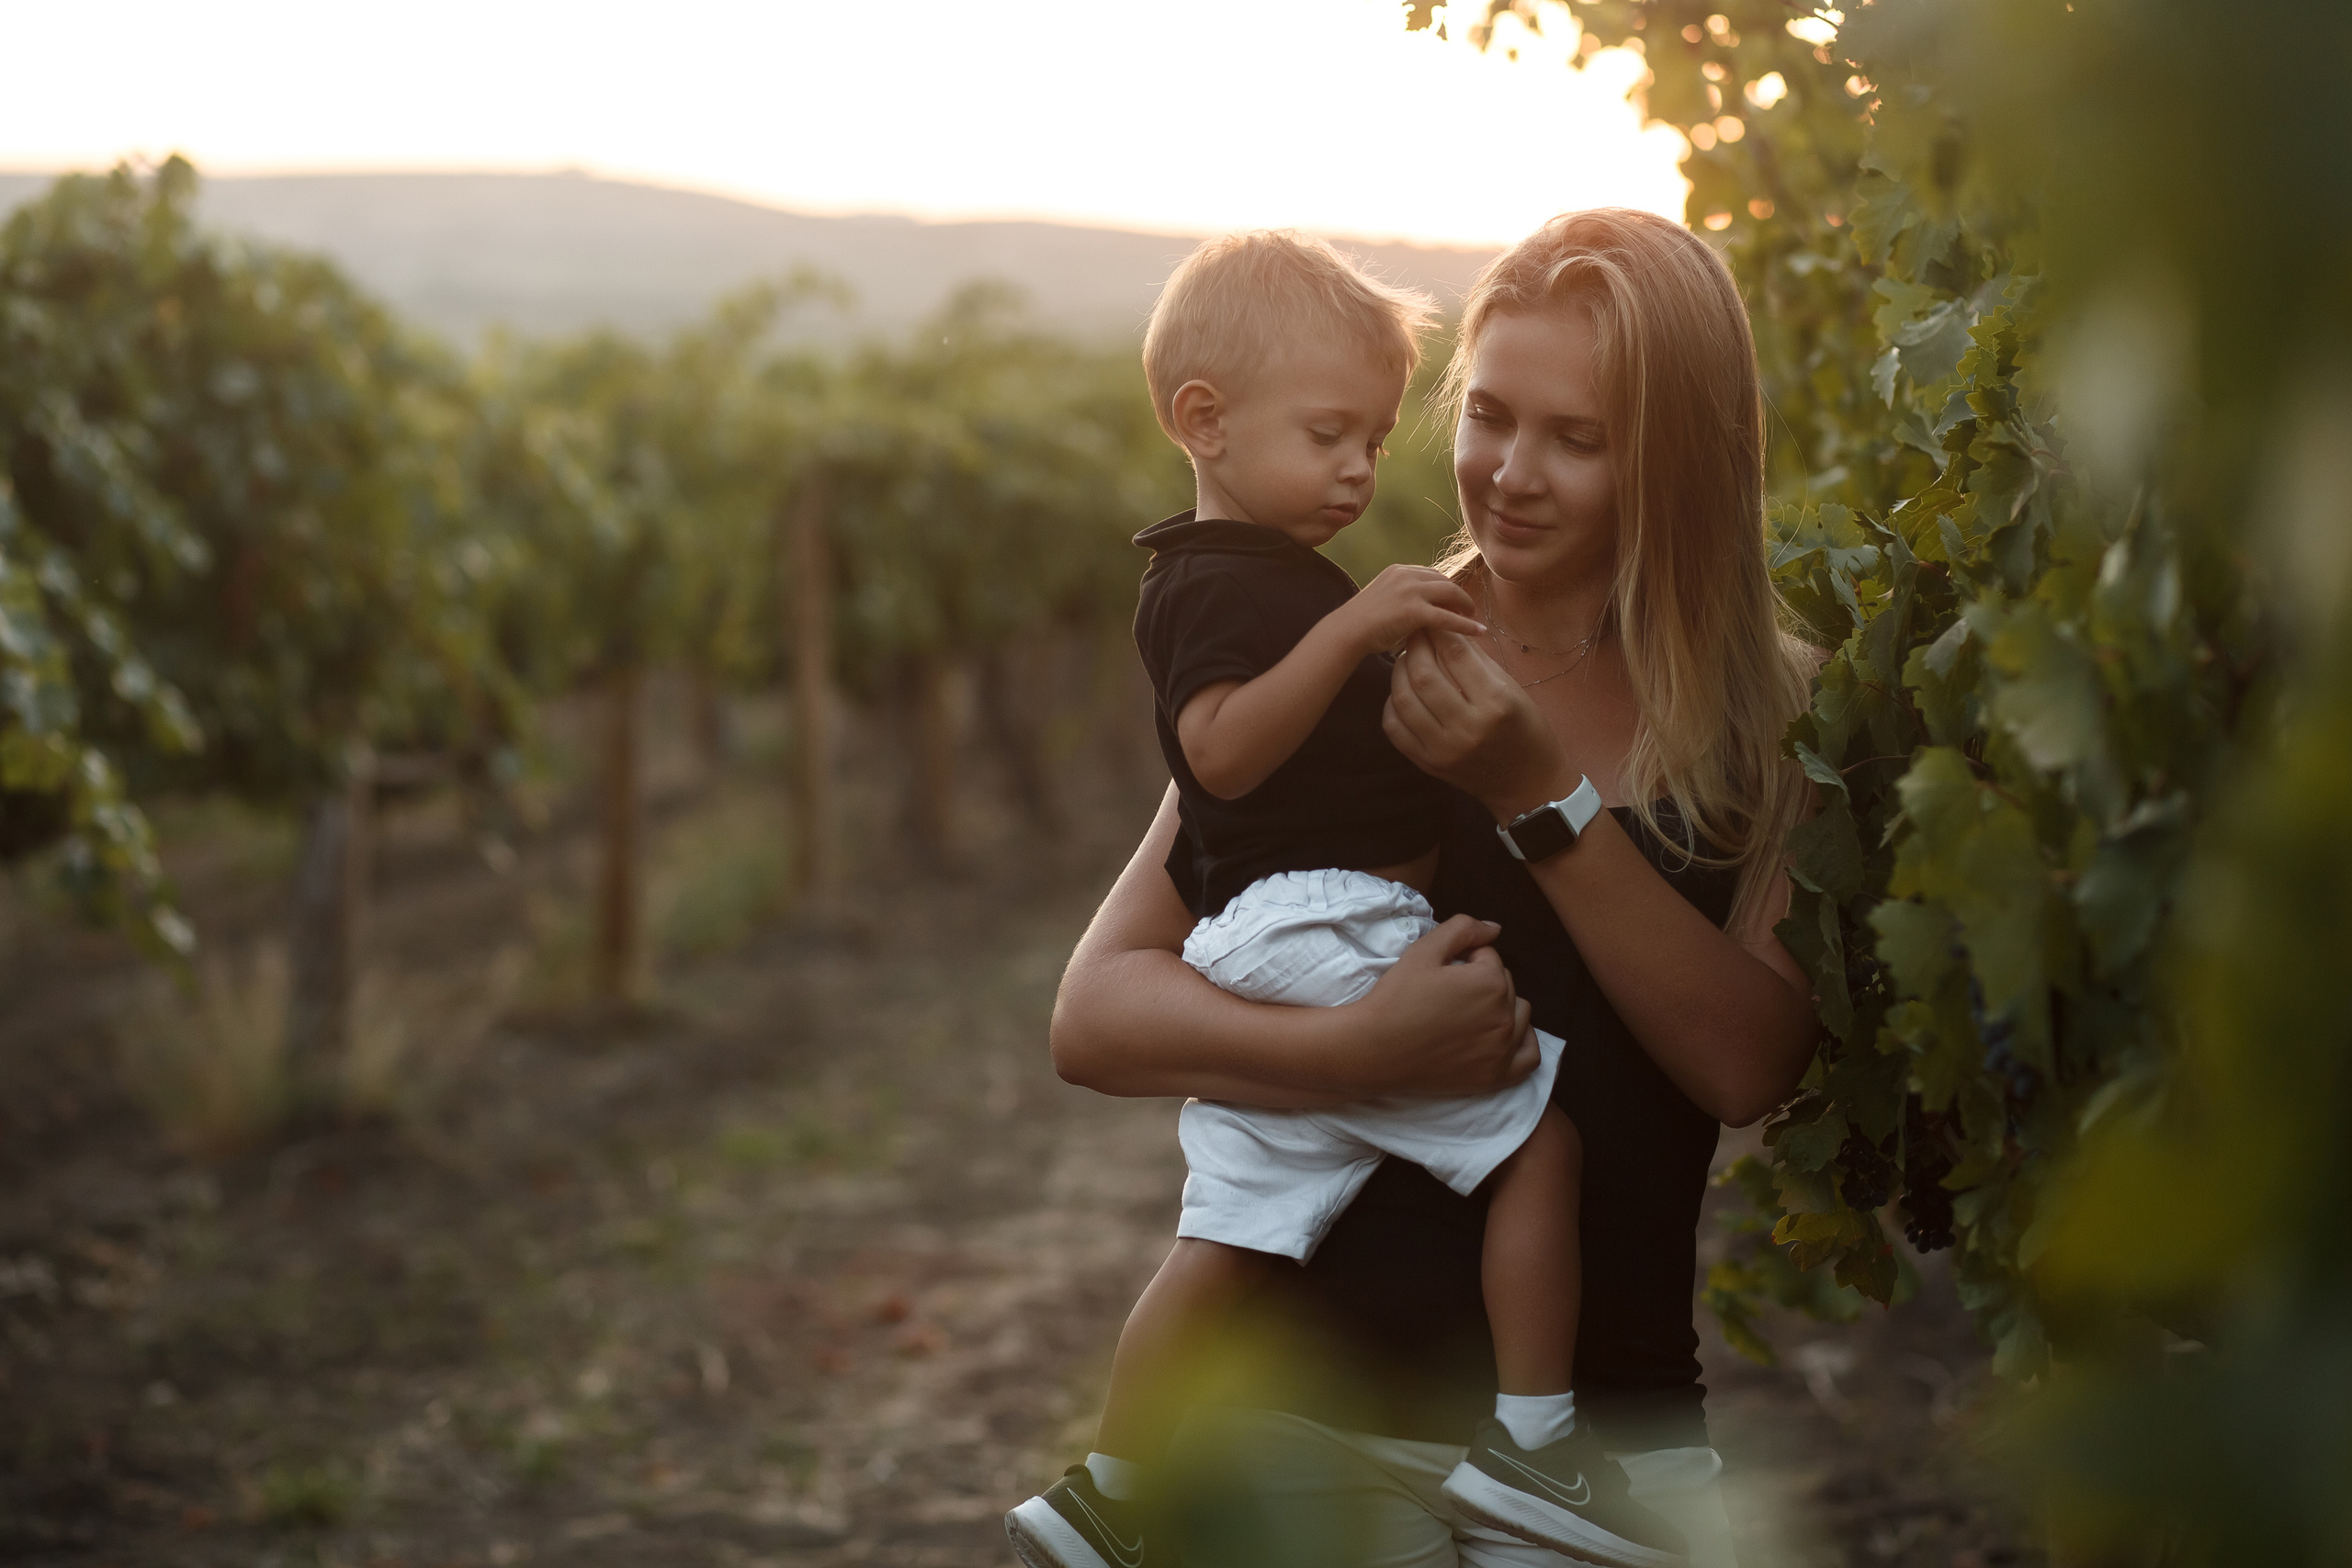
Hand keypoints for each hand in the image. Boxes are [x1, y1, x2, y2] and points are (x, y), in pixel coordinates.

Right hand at [1332, 566, 1484, 656]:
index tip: (1453, 601)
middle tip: (1468, 610)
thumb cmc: (1360, 623)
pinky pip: (1448, 617)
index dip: (1445, 588)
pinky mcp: (1414, 610)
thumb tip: (1415, 611)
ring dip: (1465, 606)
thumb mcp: (1381, 600)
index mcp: (1398, 570)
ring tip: (1473, 618)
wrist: (1346, 631)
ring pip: (1450, 594)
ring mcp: (1410, 591)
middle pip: (1444, 581)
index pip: (1431, 574)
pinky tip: (1477, 632)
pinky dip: (1465, 625)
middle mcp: (1406, 575)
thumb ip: (1399, 598)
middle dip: (1458, 595)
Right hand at [1347, 915, 1539, 1094]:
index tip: (1441, 974)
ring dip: (1501, 1007)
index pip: (1489, 957)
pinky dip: (1522, 1043)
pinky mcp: (1496, 1077)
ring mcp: (1503, 1050)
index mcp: (1490, 982)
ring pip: (1520, 1015)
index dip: (1463, 960)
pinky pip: (1530, 1057)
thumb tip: (1495, 928)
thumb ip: (1463, 928)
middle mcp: (1505, 1016)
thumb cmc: (1397, 998)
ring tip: (1469, 1013)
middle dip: (1482, 982)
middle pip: (1506, 985)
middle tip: (1449, 994)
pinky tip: (1504, 1036)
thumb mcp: (1423, 951)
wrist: (1375, 1050)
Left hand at [1384, 630, 1574, 820]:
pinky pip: (1394, 727)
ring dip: (1399, 671)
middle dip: (1415, 646)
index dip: (1439, 630)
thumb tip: (1444, 630)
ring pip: (1403, 699)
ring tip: (1407, 658)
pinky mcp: (1427, 764)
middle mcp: (1467, 726)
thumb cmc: (1526, 730)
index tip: (1432, 619)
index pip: (1455, 654)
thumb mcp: (1511, 689)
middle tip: (1415, 633)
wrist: (1527, 784)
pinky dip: (1393, 702)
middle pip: (1423, 675)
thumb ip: (1476, 660)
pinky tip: (1402, 691)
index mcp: (1495, 702)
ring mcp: (1443, 749)